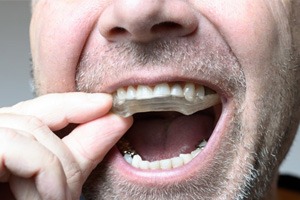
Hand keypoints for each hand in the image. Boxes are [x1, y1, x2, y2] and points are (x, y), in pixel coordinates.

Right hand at [0, 93, 132, 199]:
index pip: (42, 108)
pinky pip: (18, 147)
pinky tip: (46, 198)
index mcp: (5, 141)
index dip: (75, 104)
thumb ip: (79, 153)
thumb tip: (116, 123)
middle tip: (71, 193)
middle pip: (37, 119)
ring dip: (56, 172)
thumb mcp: (48, 185)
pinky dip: (43, 172)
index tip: (107, 104)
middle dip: (68, 153)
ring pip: (32, 132)